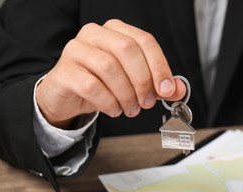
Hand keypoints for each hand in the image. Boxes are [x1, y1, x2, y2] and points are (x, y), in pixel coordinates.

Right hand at [35, 19, 185, 128]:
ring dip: (126, 94)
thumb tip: (178, 89)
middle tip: (147, 102)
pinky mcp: (64, 71)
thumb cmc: (102, 84)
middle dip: (142, 80)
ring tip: (131, 109)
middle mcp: (95, 34)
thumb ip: (157, 84)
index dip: (160, 66)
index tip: (167, 90)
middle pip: (127, 50)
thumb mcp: (134, 83)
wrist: (69, 95)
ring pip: (109, 68)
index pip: (145, 41)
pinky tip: (114, 109)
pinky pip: (91, 86)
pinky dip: (108, 102)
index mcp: (116, 31)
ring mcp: (77, 50)